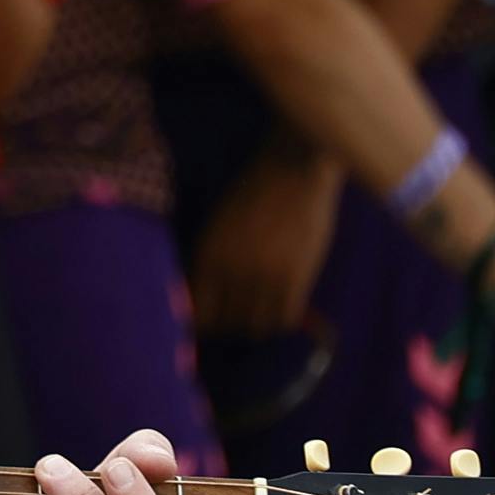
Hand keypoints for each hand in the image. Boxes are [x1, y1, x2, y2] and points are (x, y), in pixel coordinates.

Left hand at [189, 147, 339, 336]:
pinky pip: (284, 318)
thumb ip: (211, 261)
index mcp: (207, 255)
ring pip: (256, 326)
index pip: (197, 311)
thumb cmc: (253, 191)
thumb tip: (202, 295)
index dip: (201, 323)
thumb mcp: (219, 225)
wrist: (292, 169)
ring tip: (257, 314)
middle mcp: (232, 271)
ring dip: (254, 325)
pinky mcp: (296, 277)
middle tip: (234, 319)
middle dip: (227, 325)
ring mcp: (266, 277)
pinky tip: (278, 309)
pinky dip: (279, 321)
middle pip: (226, 322)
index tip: (206, 324)